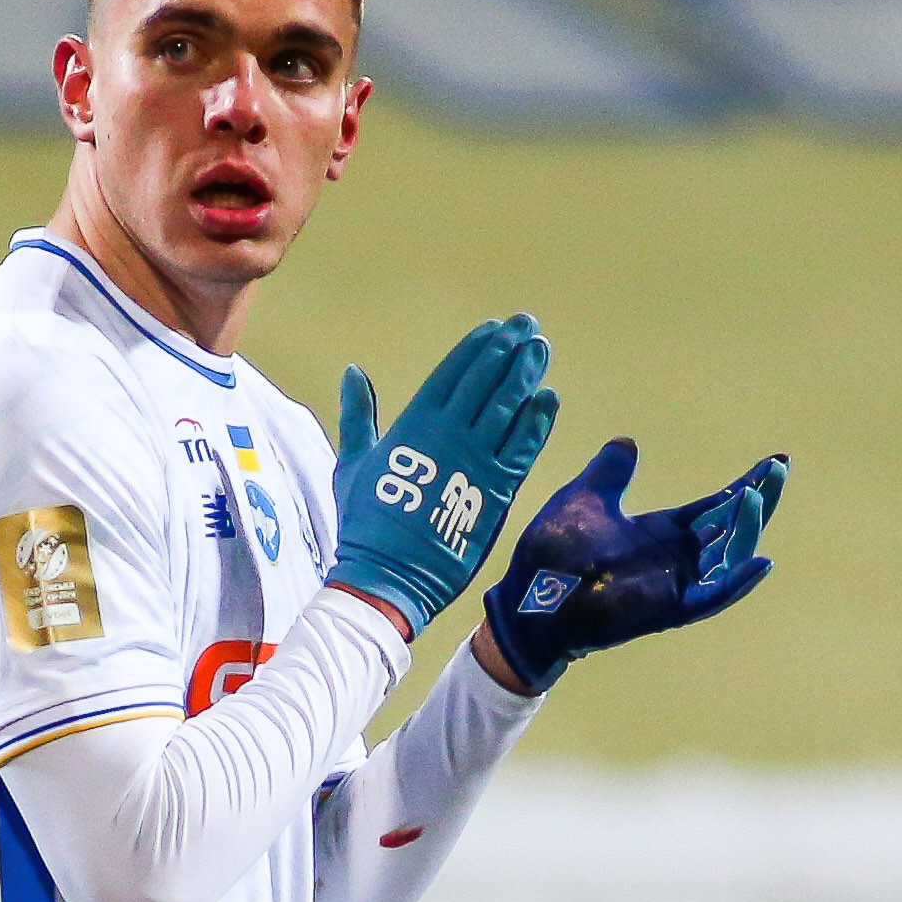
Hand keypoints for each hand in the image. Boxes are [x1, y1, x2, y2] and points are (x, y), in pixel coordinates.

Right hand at [326, 317, 558, 636]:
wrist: (388, 576)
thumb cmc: (365, 524)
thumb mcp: (353, 463)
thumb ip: (357, 416)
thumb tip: (353, 372)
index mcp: (412, 425)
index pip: (451, 374)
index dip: (476, 348)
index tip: (495, 328)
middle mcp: (447, 436)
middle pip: (485, 382)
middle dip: (507, 351)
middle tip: (526, 325)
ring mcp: (475, 462)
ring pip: (508, 408)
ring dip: (527, 375)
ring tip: (540, 349)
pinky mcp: (496, 491)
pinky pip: (522, 448)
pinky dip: (537, 422)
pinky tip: (548, 399)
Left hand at [478, 439, 785, 691]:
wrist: (529, 595)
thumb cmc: (552, 551)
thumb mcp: (586, 498)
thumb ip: (610, 473)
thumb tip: (625, 441)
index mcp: (660, 532)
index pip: (715, 507)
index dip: (745, 485)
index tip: (774, 462)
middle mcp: (675, 558)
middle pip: (733, 527)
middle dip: (758, 498)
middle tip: (778, 469)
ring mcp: (675, 584)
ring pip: (729, 556)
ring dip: (747, 527)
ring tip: (758, 495)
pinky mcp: (668, 608)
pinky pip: (712, 596)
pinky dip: (737, 582)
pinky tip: (761, 560)